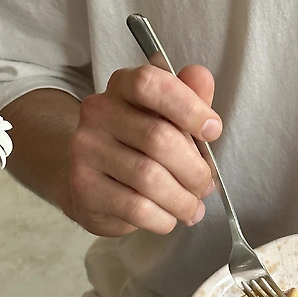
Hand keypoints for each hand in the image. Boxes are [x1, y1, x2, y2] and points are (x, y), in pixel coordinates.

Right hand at [58, 64, 221, 235]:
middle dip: (195, 170)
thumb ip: (188, 98)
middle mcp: (98, 113)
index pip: (151, 83)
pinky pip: (137, 208)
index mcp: (122, 88)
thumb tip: (201, 77)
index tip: (213, 131)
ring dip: (183, 200)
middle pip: (159, 139)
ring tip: (192, 207)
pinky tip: (169, 218)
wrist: (91, 182)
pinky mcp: (84, 188)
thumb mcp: (169, 119)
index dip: (189, 107)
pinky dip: (164, 218)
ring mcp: (86, 151)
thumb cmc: (141, 148)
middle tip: (206, 185)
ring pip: (150, 179)